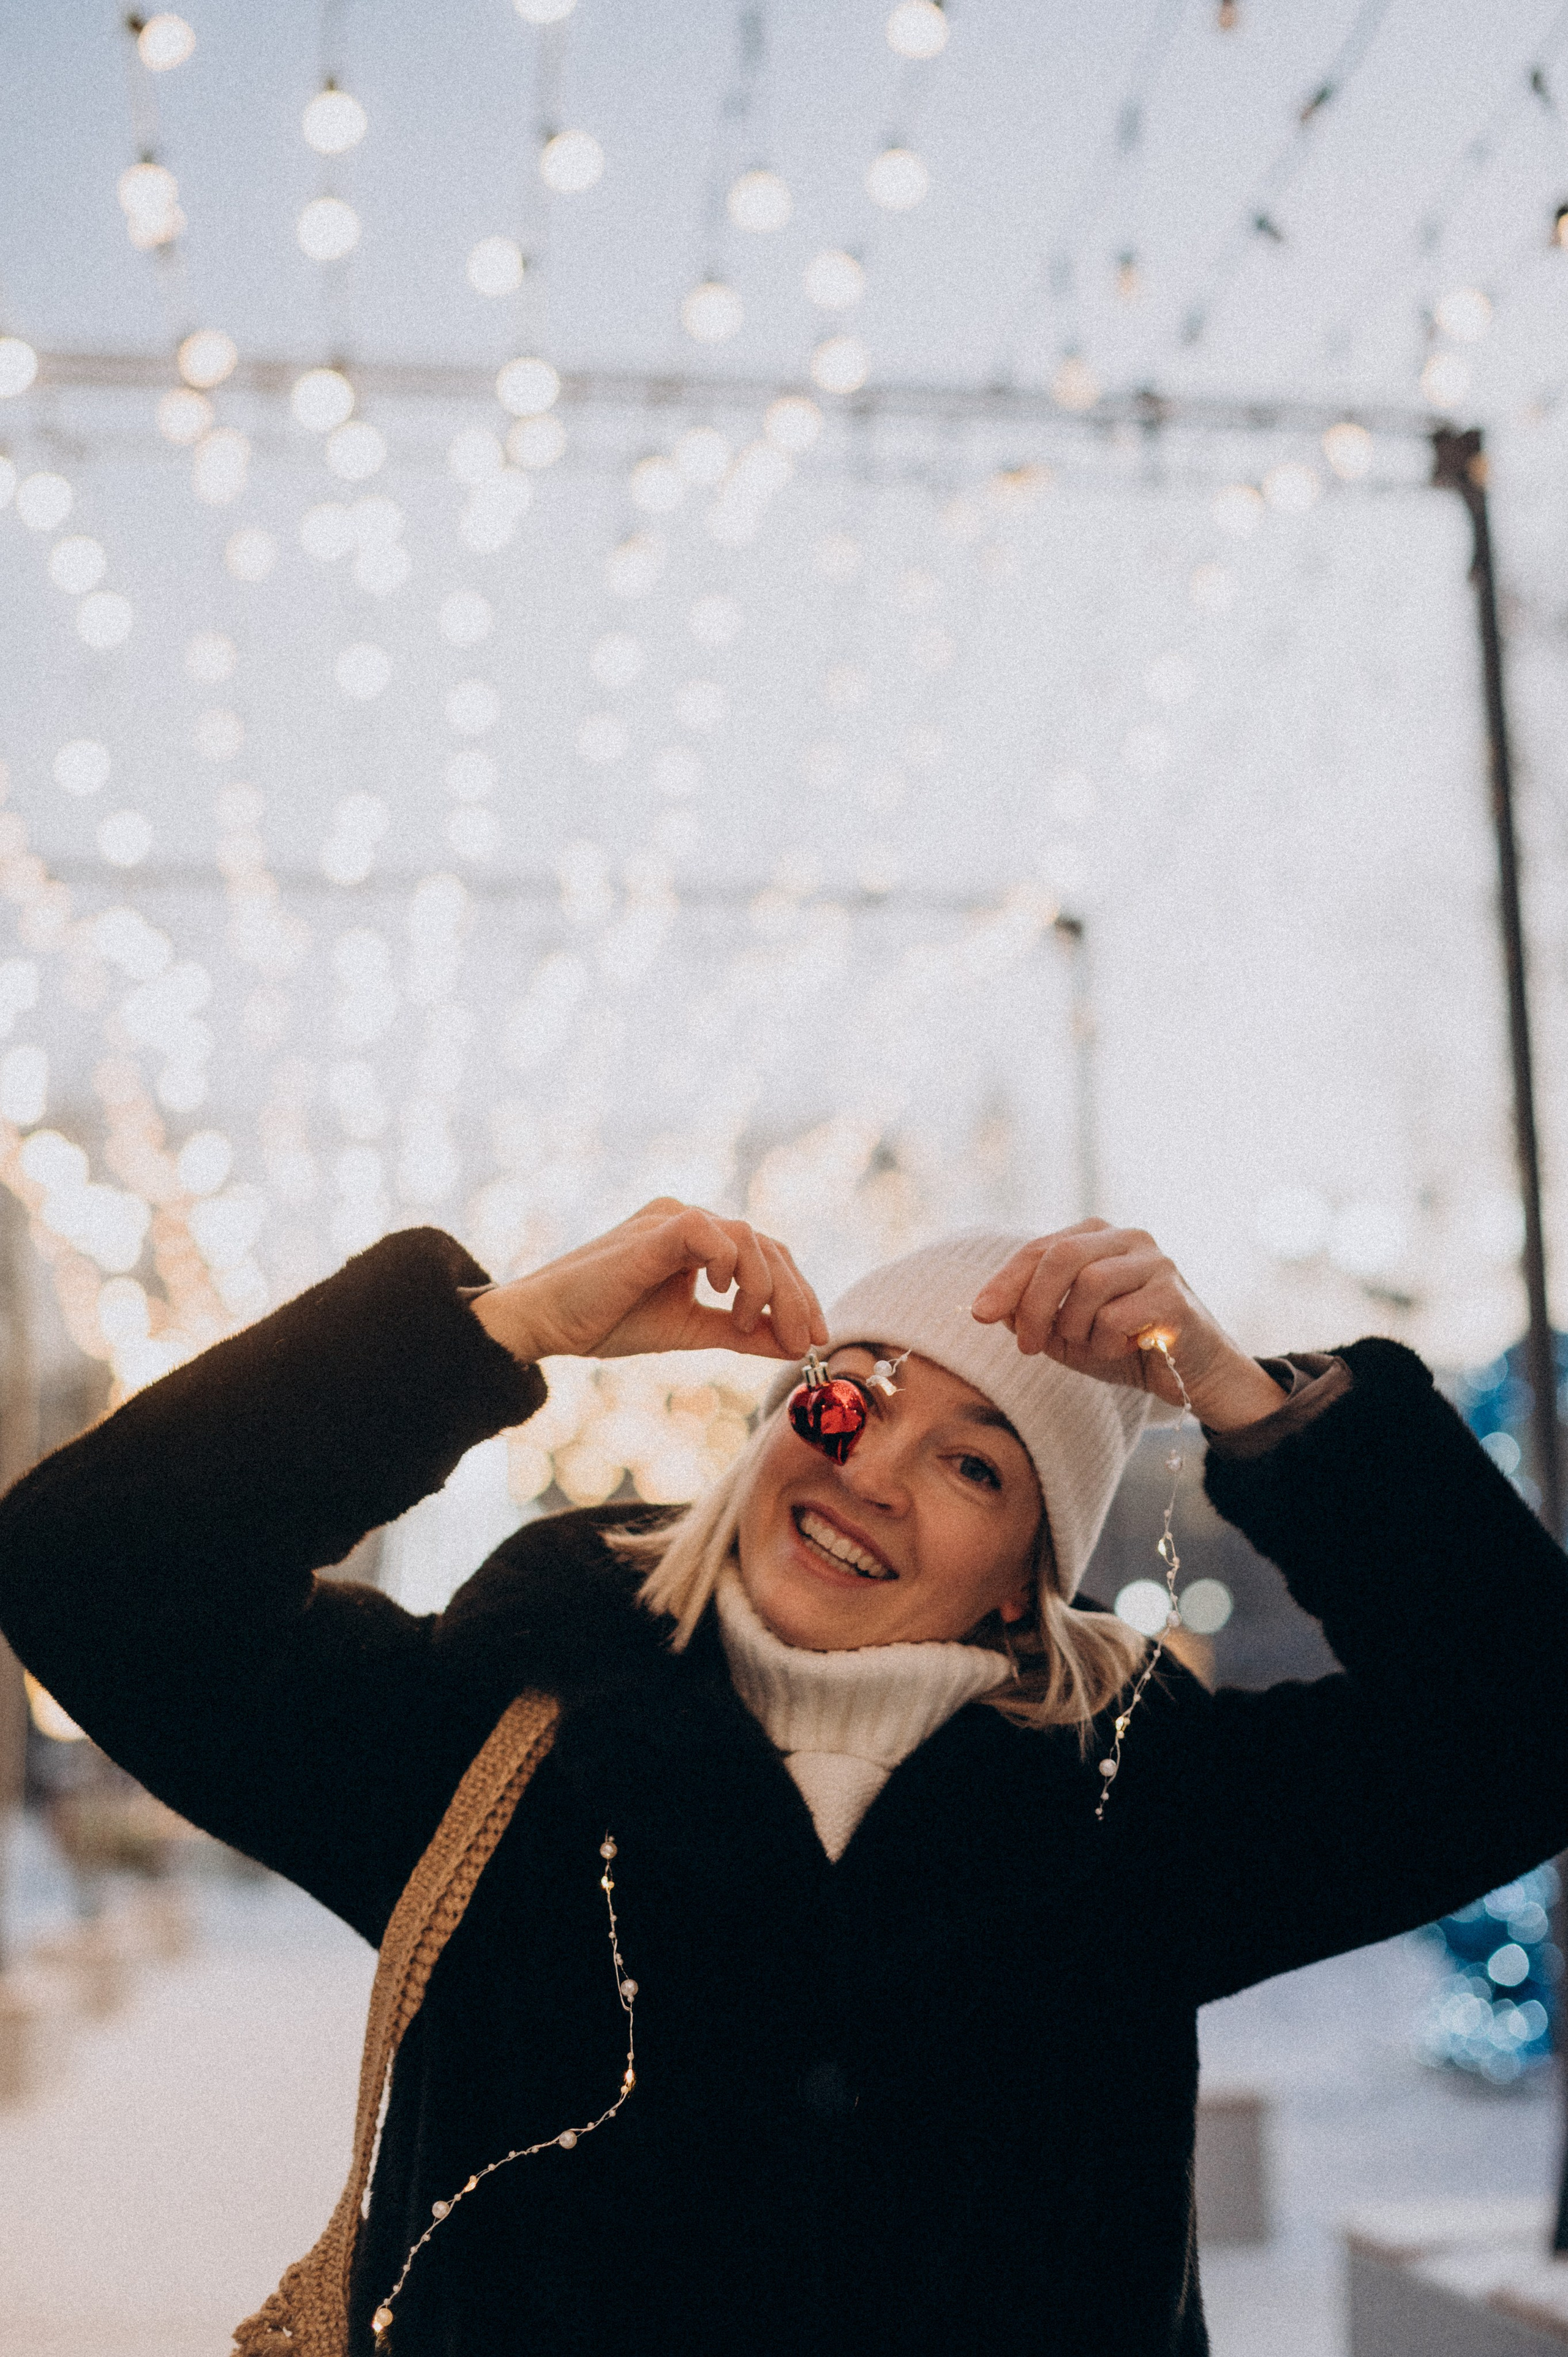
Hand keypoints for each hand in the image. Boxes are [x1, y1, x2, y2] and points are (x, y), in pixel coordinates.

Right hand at [471, 1198, 827, 1366]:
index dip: (798, 1294)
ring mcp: (671, 1220)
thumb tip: (793, 1345)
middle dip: (795, 1295)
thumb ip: (741, 1332)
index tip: (812, 1338)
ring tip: (747, 1323)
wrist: (547, 1323)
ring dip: (764, 1286)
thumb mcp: (690, 1330)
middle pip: (766, 1245)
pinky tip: (721, 1298)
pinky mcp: (653, 1230)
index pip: (766, 1256)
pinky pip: (706, 1231)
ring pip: (746, 1236)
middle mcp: (688, 1221)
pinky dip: (726, 1264)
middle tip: (805, 1339)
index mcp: (697, 1241)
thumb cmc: (608, 1321)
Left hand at [970, 1219, 1286, 1430]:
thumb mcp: (1066, 1333)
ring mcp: (1156, 1263)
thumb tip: (991, 1309)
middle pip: (1061, 1255)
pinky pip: (1120, 1315)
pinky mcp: (1176, 1296)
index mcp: (1097, 1237)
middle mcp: (1129, 1238)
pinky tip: (1120, 1350)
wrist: (1190, 1375)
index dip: (1005, 1281)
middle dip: (1034, 1304)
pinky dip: (1106, 1342)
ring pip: (1091, 1282)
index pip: (1039, 1248)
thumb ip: (1030, 1316)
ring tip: (1087, 1346)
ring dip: (1075, 1326)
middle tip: (1029, 1346)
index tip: (980, 1314)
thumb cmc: (1124, 1346)